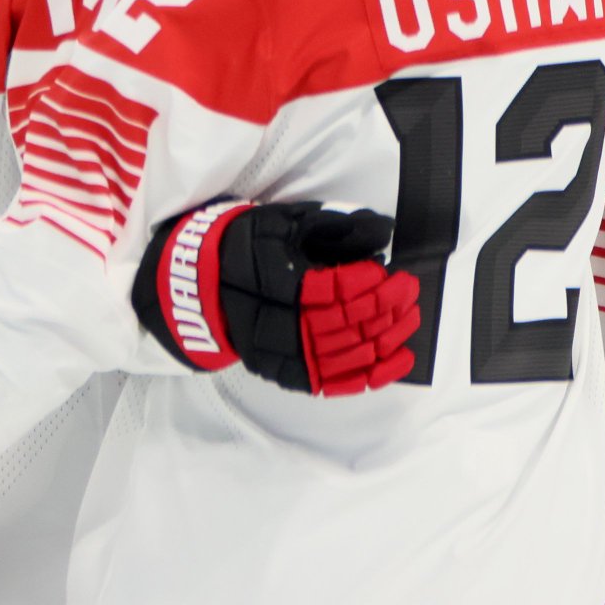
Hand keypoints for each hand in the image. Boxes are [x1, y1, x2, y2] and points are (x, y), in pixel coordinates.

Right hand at [135, 201, 420, 395]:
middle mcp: (275, 321)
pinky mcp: (282, 370)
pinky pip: (329, 382)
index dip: (367, 284)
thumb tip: (380, 230)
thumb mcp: (285, 221)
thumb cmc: (246, 244)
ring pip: (341, 355)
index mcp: (275, 280)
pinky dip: (366, 376)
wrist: (196, 283)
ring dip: (382, 341)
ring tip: (408, 324)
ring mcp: (278, 351)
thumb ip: (334, 226)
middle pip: (341, 323)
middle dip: (382, 310)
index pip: (331, 289)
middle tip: (408, 295)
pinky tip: (395, 364)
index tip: (392, 275)